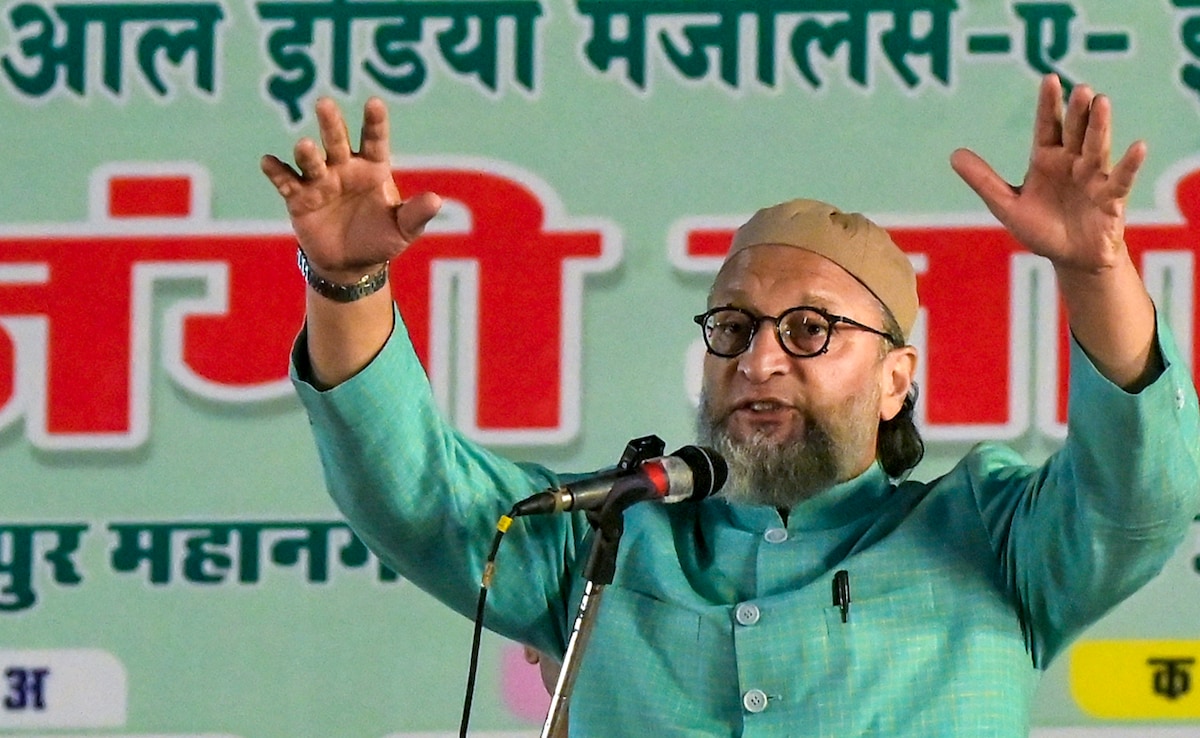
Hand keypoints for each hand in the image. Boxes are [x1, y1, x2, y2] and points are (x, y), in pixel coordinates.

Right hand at [260, 97, 440, 282]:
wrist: (351, 265)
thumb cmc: (381, 240)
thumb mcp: (403, 229)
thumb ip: (416, 213)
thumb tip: (436, 200)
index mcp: (373, 168)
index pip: (375, 140)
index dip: (375, 123)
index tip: (375, 103)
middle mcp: (345, 167)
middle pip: (337, 140)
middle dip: (331, 124)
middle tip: (324, 104)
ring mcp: (321, 181)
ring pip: (312, 160)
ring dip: (306, 153)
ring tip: (304, 146)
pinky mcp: (299, 198)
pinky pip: (286, 182)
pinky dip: (276, 172)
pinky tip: (268, 162)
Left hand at [950, 74, 1145, 272]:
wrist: (1071, 258)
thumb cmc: (1041, 228)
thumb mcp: (1007, 205)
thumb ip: (983, 180)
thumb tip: (954, 154)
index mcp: (1046, 159)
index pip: (1047, 126)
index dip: (1048, 104)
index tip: (1049, 78)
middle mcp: (1072, 161)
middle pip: (1074, 131)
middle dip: (1077, 111)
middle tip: (1080, 88)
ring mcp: (1094, 177)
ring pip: (1097, 146)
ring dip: (1099, 126)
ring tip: (1101, 102)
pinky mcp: (1111, 198)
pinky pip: (1122, 178)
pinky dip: (1129, 164)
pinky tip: (1138, 146)